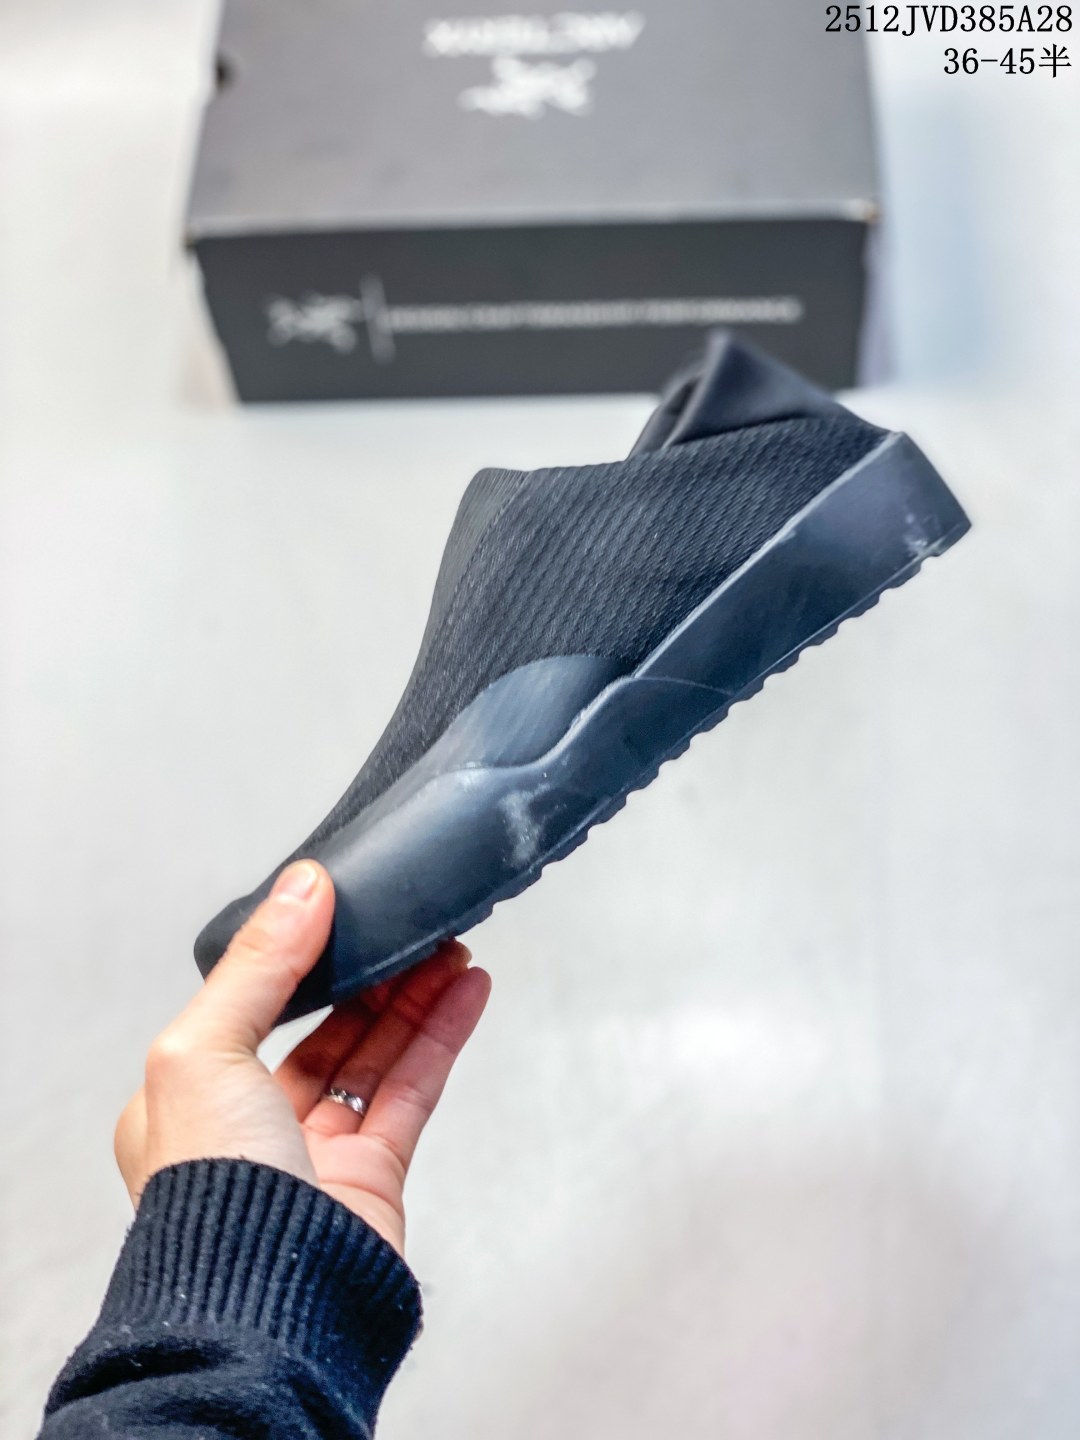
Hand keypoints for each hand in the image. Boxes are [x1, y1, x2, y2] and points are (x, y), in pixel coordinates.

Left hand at [114, 861, 490, 1254]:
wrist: (265, 1303)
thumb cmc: (211, 1191)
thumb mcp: (202, 1049)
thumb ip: (258, 965)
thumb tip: (300, 888)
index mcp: (188, 1096)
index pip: (252, 1002)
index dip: (301, 953)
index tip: (343, 906)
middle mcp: (248, 1124)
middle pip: (323, 1027)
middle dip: (372, 974)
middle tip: (413, 926)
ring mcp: (314, 1152)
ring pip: (374, 1055)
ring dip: (416, 998)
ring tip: (454, 949)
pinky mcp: (372, 1176)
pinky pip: (412, 1090)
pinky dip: (441, 1038)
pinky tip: (466, 994)